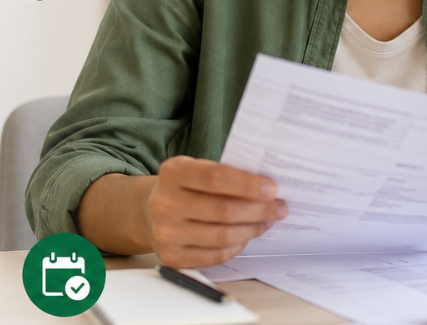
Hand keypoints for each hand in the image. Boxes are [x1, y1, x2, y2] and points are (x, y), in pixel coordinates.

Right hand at [145, 156, 287, 267]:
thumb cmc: (184, 188)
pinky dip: (237, 245)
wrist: (148, 212)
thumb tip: (267, 189)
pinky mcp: (171, 256)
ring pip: (223, 235)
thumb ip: (225, 175)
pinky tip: (246, 235)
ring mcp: (166, 232)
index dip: (247, 185)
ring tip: (265, 221)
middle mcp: (164, 203)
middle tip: (278, 208)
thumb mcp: (196, 169)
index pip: (215, 178)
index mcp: (173, 173)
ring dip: (252, 228)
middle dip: (259, 210)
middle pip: (223, 210)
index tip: (272, 189)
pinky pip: (215, 255)